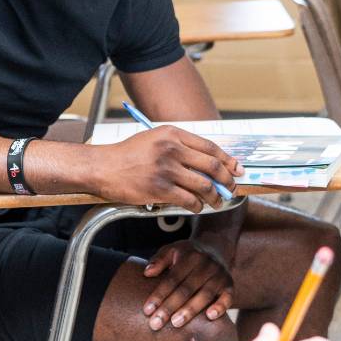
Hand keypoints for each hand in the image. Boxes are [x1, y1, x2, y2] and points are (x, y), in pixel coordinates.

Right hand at [88, 126, 239, 209]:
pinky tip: (197, 207)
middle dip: (227, 180)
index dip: (227, 160)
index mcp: (173, 134)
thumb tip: (206, 161)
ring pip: (204, 185)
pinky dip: (197, 206)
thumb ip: (178, 145)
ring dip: (215, 197)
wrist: (103, 167)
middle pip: (212, 166)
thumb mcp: (154, 138)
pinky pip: (189, 200)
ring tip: (216, 201)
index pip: (210, 147)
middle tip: (231, 189)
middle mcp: (172, 149)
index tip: (236, 169)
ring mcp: (167, 169)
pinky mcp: (160, 189)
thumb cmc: (127, 155)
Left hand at [141, 240, 233, 330]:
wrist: (214, 249)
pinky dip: (220, 307)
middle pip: (186, 289)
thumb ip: (158, 260)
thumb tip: (147, 273)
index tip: (147, 310)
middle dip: (170, 307)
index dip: (159, 295)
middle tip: (156, 323)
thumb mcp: (171, 251)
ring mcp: (219, 275)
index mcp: (189, 257)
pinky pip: (227, 298)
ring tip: (175, 323)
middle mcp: (206, 265)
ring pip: (204, 295)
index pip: (172, 278)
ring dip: (190, 310)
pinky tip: (209, 317)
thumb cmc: (186, 256)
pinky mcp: (229, 285)